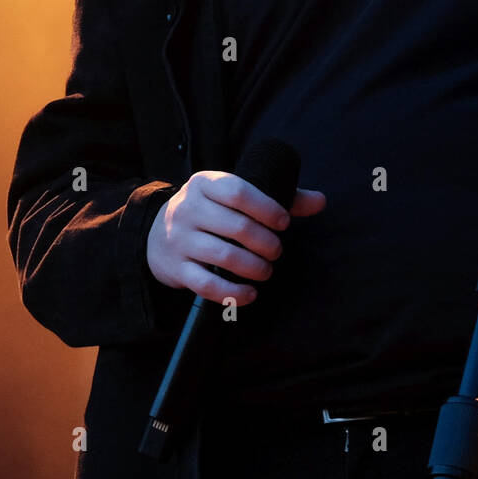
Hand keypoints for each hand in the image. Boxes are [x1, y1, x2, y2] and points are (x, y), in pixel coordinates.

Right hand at [146, 169, 326, 306]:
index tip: (284, 223)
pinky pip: (206, 285)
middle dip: (265, 243)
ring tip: (267, 270)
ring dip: (253, 267)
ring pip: (223, 256)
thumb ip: (278, 197)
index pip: (238, 192)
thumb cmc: (210, 212)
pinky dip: (232, 294)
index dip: (267, 208)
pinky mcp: (176, 269)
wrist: (156, 235)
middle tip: (277, 251)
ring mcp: (179, 240)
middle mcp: (188, 209)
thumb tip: (321, 201)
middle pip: (235, 227)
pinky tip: (251, 294)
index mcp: (205, 184)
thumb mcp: (233, 195)